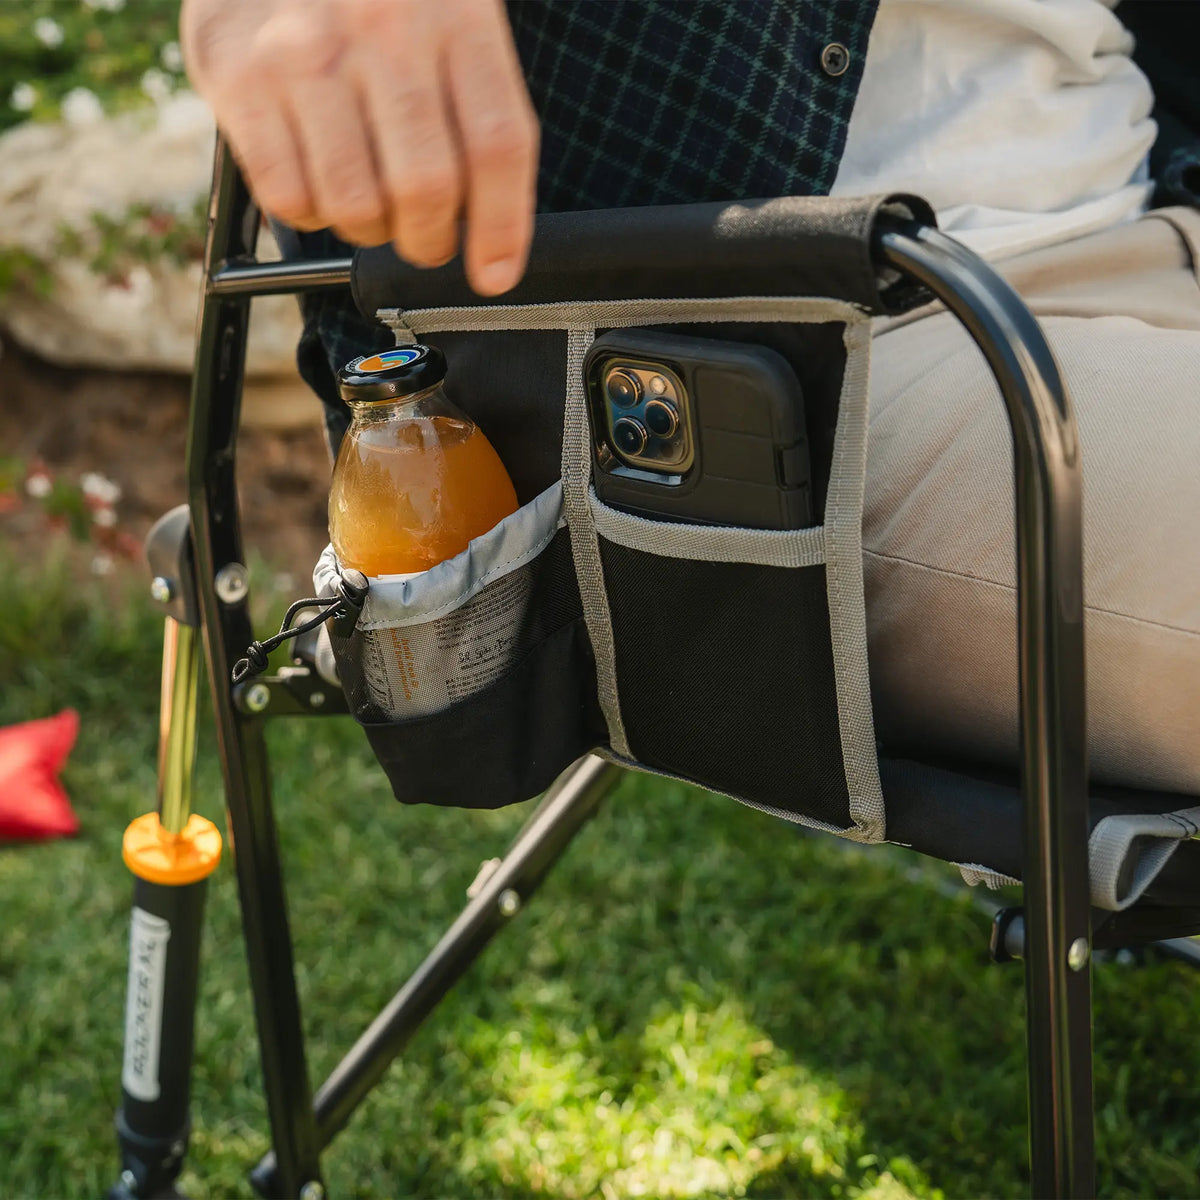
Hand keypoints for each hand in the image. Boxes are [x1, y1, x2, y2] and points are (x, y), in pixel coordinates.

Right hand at [181, 0, 539, 294]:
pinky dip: (309, 213)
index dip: (502, 227)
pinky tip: (316, 180)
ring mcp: (305, 50)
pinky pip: (287, 195)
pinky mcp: (239, 74)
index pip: (497, 144)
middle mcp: (383, 28)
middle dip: (430, 241)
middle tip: (425, 237)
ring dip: (369, 231)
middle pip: (426, 187)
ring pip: (355, 204)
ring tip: (369, 203)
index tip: (494, 272)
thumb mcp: (449, 14)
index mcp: (457, 14)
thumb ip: (474, 106)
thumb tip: (491, 230)